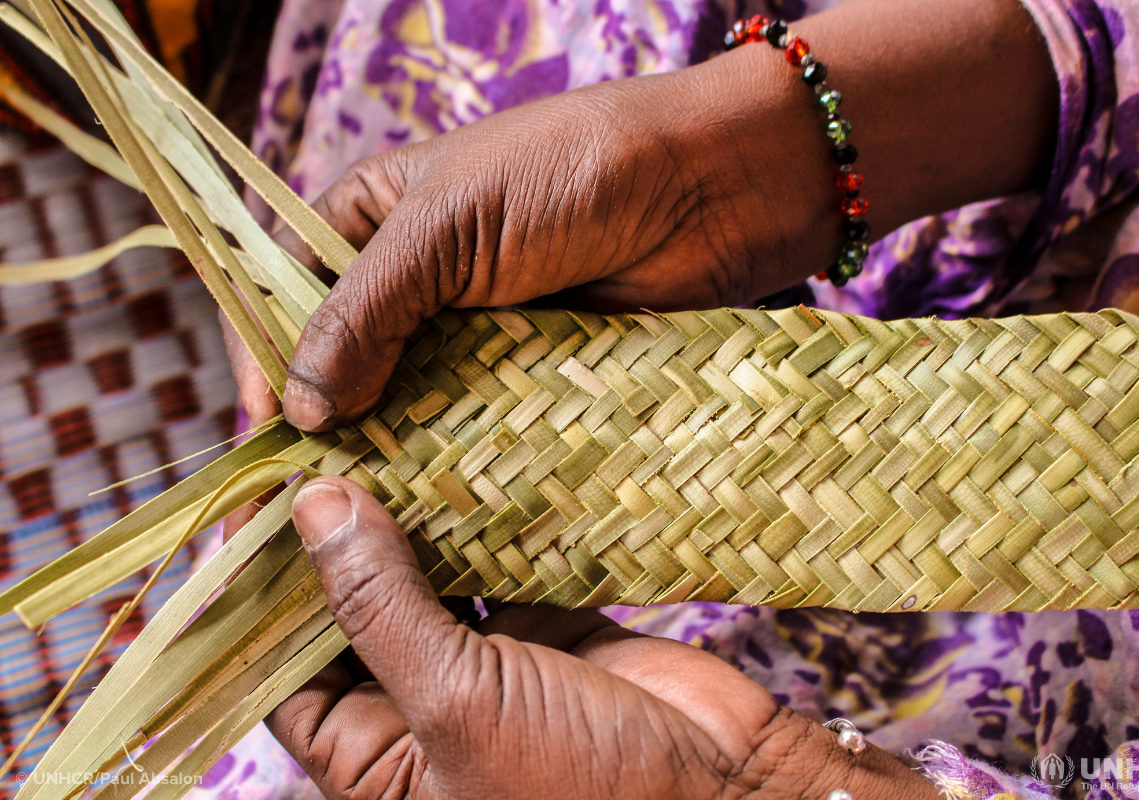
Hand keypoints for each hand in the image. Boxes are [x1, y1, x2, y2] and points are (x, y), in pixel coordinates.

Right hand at [225, 0, 1057, 437]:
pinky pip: (477, 432)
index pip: (287, 296)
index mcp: (374, 220)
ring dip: (392, 456)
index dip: (266, 363)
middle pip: (345, 365)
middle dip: (328, 426)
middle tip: (310, 502)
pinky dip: (457, 467)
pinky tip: (436, 511)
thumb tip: (300, 407)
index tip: (263, 439)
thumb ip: (365, 312)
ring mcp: (474, 336)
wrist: (710, 190)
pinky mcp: (530, 379)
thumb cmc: (572, 173)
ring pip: (410, 408)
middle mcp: (416, 282)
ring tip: (368, 521)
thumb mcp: (446, 225)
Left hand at [273, 475, 939, 799]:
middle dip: (342, 542)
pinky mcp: (554, 632)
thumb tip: (313, 507)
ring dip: (417, 523)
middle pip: (358, 615)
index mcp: (378, 764)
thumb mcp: (457, 702)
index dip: (265, 594)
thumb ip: (381, 604)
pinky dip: (490, 524)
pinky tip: (470, 465)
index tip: (254, 503)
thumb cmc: (581, 788)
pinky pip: (505, 568)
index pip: (289, 672)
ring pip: (433, 582)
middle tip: (324, 448)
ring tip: (388, 442)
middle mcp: (425, 716)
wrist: (729, 795)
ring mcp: (493, 670)